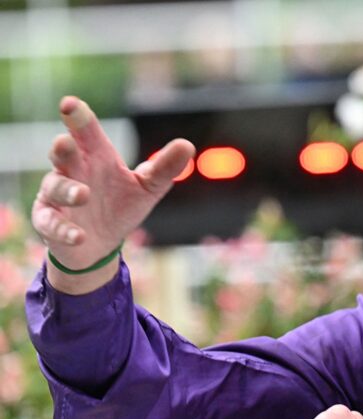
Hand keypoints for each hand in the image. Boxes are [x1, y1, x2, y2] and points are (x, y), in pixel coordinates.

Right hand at [32, 96, 193, 292]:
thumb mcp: (147, 187)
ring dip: (68, 190)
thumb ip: (164, 168)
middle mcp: (72, 171)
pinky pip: (51, 223)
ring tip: (83, 194)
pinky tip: (79, 236)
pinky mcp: (49, 221)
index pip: (86, 133)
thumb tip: (187, 145)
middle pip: (63, 154)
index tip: (70, 103)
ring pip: (56, 187)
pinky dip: (64, 229)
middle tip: (64, 142)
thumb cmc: (120, 206)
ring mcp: (57, 196)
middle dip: (62, 148)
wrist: (100, 244)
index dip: (78, 117)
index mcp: (96, 157)